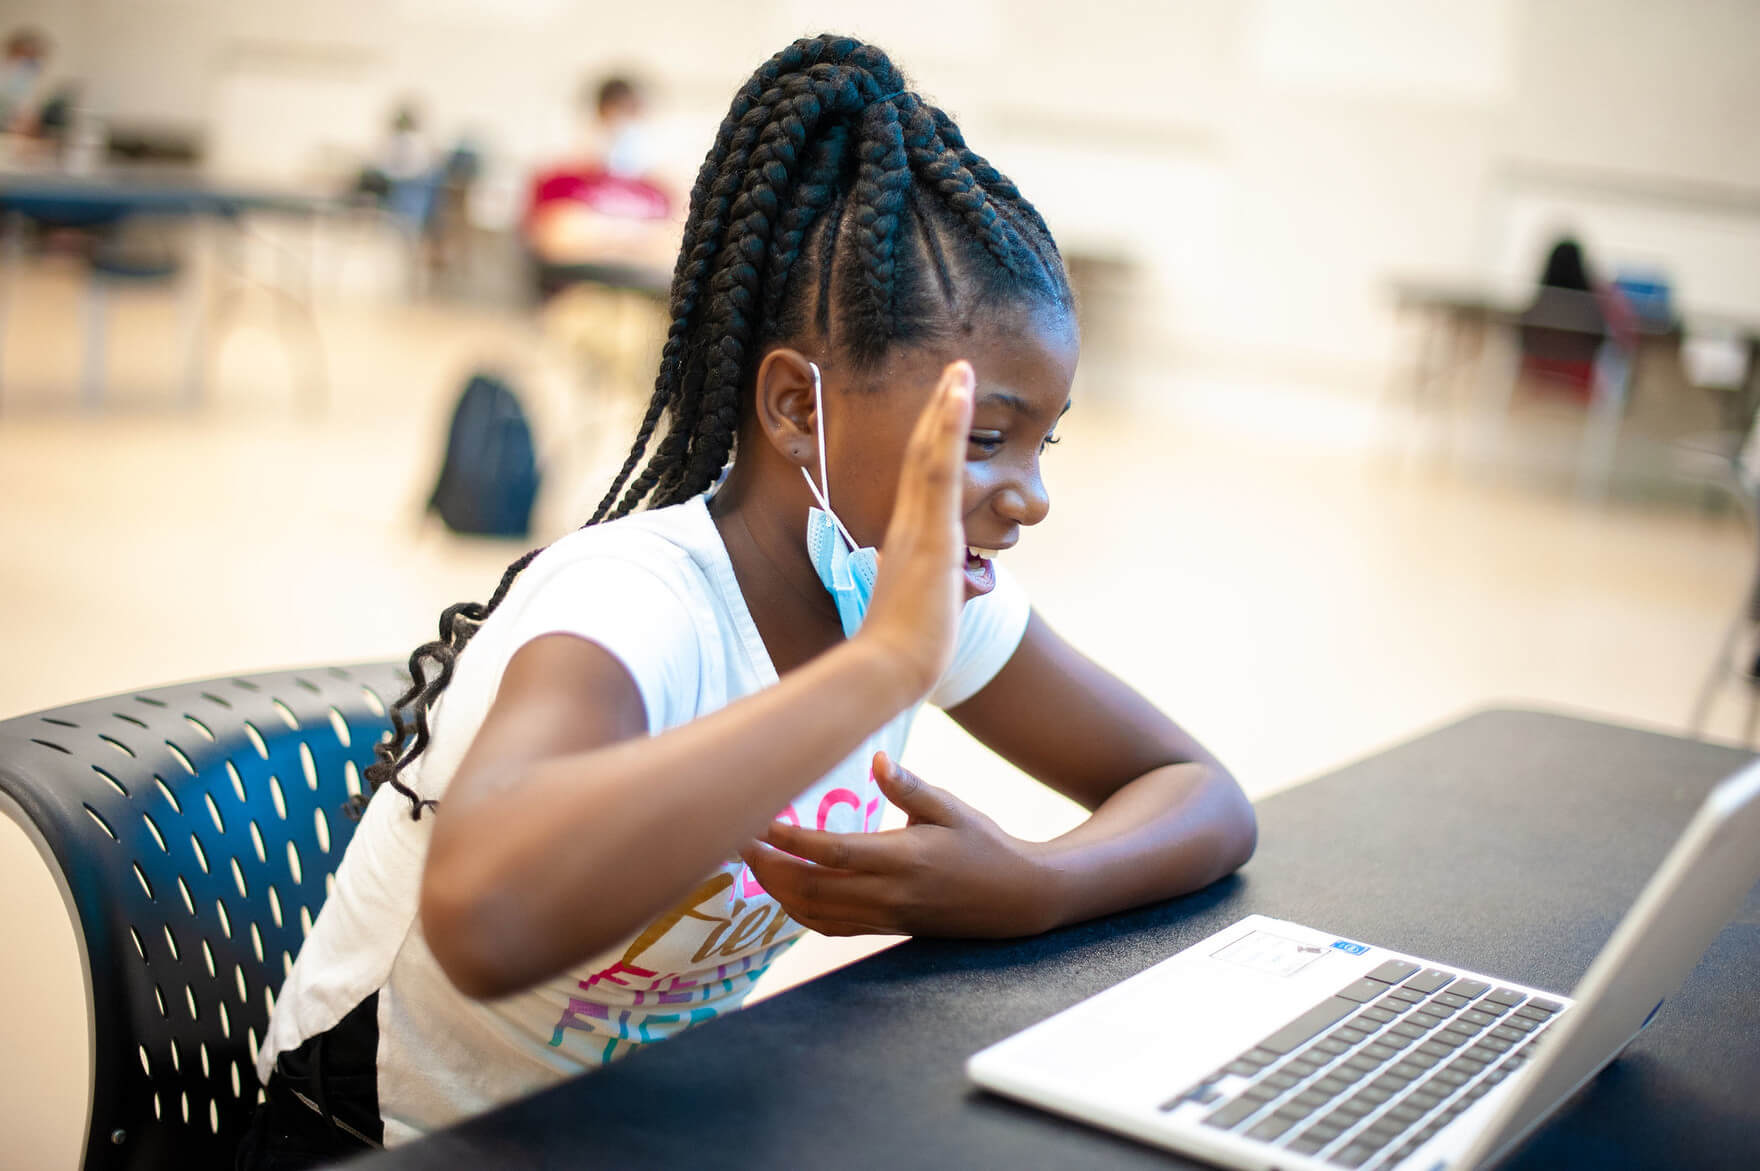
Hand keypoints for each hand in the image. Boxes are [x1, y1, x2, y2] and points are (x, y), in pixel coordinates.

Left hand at [737, 750, 1053, 938]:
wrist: (1016, 899)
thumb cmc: (984, 844)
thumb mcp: (953, 807)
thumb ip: (910, 787)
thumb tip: (877, 758)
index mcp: (905, 858)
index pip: (834, 852)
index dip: (791, 840)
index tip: (759, 821)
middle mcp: (890, 894)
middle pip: (812, 888)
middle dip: (768, 867)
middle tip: (736, 838)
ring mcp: (885, 916)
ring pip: (814, 912)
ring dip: (776, 890)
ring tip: (751, 860)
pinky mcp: (884, 928)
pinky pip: (829, 925)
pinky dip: (798, 910)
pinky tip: (781, 888)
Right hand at [854, 360, 974, 698]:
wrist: (886, 669)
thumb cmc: (898, 653)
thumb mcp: (914, 612)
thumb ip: (920, 590)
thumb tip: (927, 584)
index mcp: (905, 543)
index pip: (920, 484)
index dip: (930, 446)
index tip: (942, 414)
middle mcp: (908, 526)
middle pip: (922, 457)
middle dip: (938, 414)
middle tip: (954, 373)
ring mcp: (919, 526)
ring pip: (930, 453)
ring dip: (946, 407)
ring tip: (960, 369)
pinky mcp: (931, 531)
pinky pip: (940, 467)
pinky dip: (948, 425)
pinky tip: (960, 392)